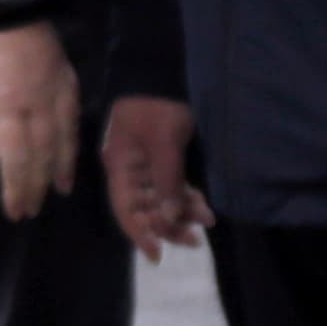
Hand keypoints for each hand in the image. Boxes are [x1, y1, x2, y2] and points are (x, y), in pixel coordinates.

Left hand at [0, 21, 78, 221]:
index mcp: (3, 107)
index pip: (15, 160)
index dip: (17, 189)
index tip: (16, 211)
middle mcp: (36, 102)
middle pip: (42, 154)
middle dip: (37, 185)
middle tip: (34, 208)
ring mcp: (54, 86)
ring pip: (63, 136)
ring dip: (61, 166)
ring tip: (59, 189)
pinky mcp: (65, 71)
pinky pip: (73, 111)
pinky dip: (72, 135)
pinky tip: (70, 147)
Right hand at [102, 93, 203, 259]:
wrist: (165, 70)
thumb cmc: (160, 106)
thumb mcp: (164, 142)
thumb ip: (167, 181)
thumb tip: (171, 217)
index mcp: (120, 165)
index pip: (125, 209)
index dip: (139, 233)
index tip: (157, 255)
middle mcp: (130, 169)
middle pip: (145, 208)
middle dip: (168, 225)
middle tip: (194, 240)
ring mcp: (147, 163)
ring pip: (162, 199)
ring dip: (182, 212)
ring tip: (206, 221)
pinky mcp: (164, 156)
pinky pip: (172, 186)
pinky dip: (186, 197)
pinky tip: (203, 206)